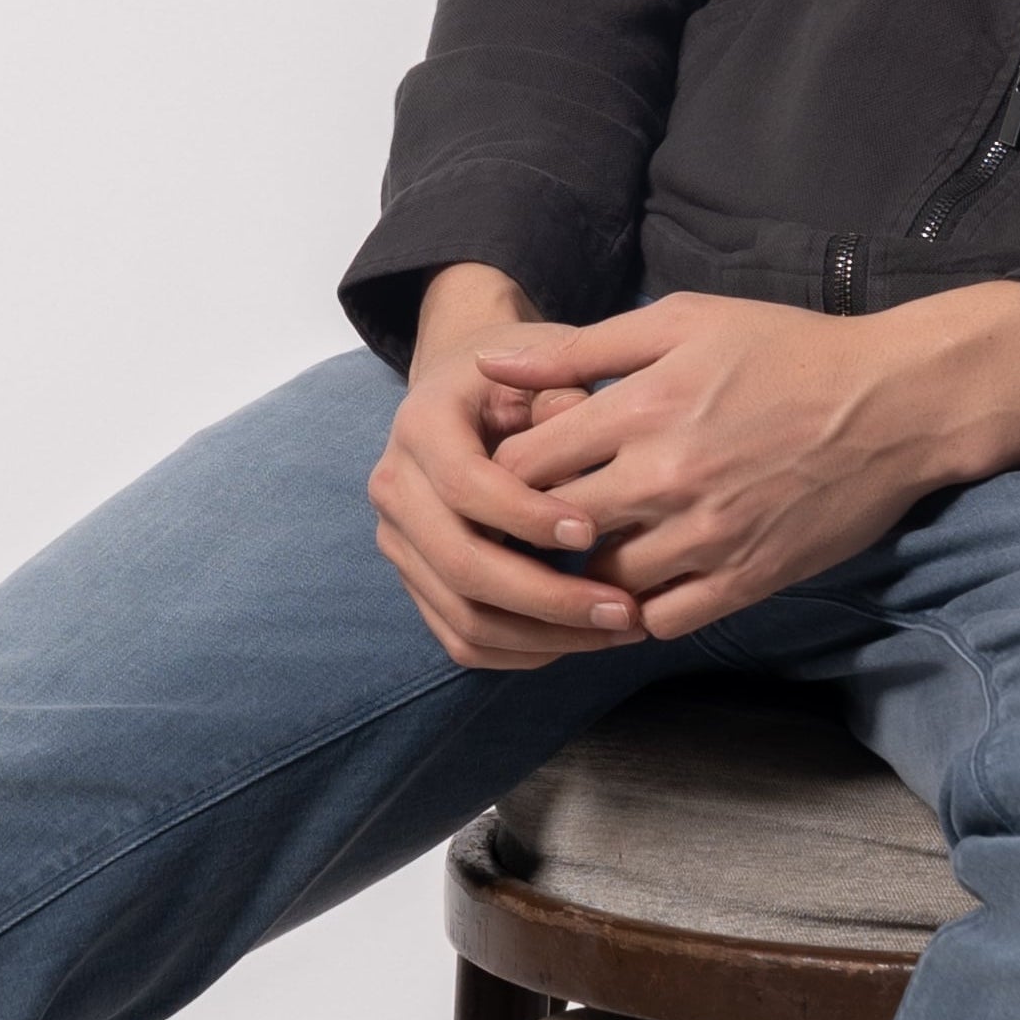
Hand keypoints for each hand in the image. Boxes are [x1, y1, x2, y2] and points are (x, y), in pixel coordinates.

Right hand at [368, 266, 655, 669]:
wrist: (463, 395)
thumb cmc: (517, 384)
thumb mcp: (543, 367)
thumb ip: (565, 399)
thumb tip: (585, 458)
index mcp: (420, 425)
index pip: (465, 485)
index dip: (527, 516)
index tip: (594, 530)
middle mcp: (395, 487)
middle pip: (461, 566)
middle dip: (549, 599)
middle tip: (624, 610)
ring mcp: (398, 541)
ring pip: (463, 618)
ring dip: (545, 637)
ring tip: (617, 630)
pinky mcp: (415, 580)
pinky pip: (461, 639)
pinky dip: (522, 652)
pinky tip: (580, 639)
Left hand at [473, 283, 1019, 638]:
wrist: (896, 403)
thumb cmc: (786, 350)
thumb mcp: (681, 322)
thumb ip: (581, 348)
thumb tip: (491, 365)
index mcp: (642, 407)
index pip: (523, 463)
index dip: (504, 471)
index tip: (512, 471)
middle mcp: (666, 477)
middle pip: (552, 529)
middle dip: (533, 530)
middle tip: (533, 523)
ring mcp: (708, 535)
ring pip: (603, 584)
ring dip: (585, 575)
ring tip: (587, 554)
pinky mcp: (748, 578)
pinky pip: (664, 620)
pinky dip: (641, 610)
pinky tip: (641, 584)